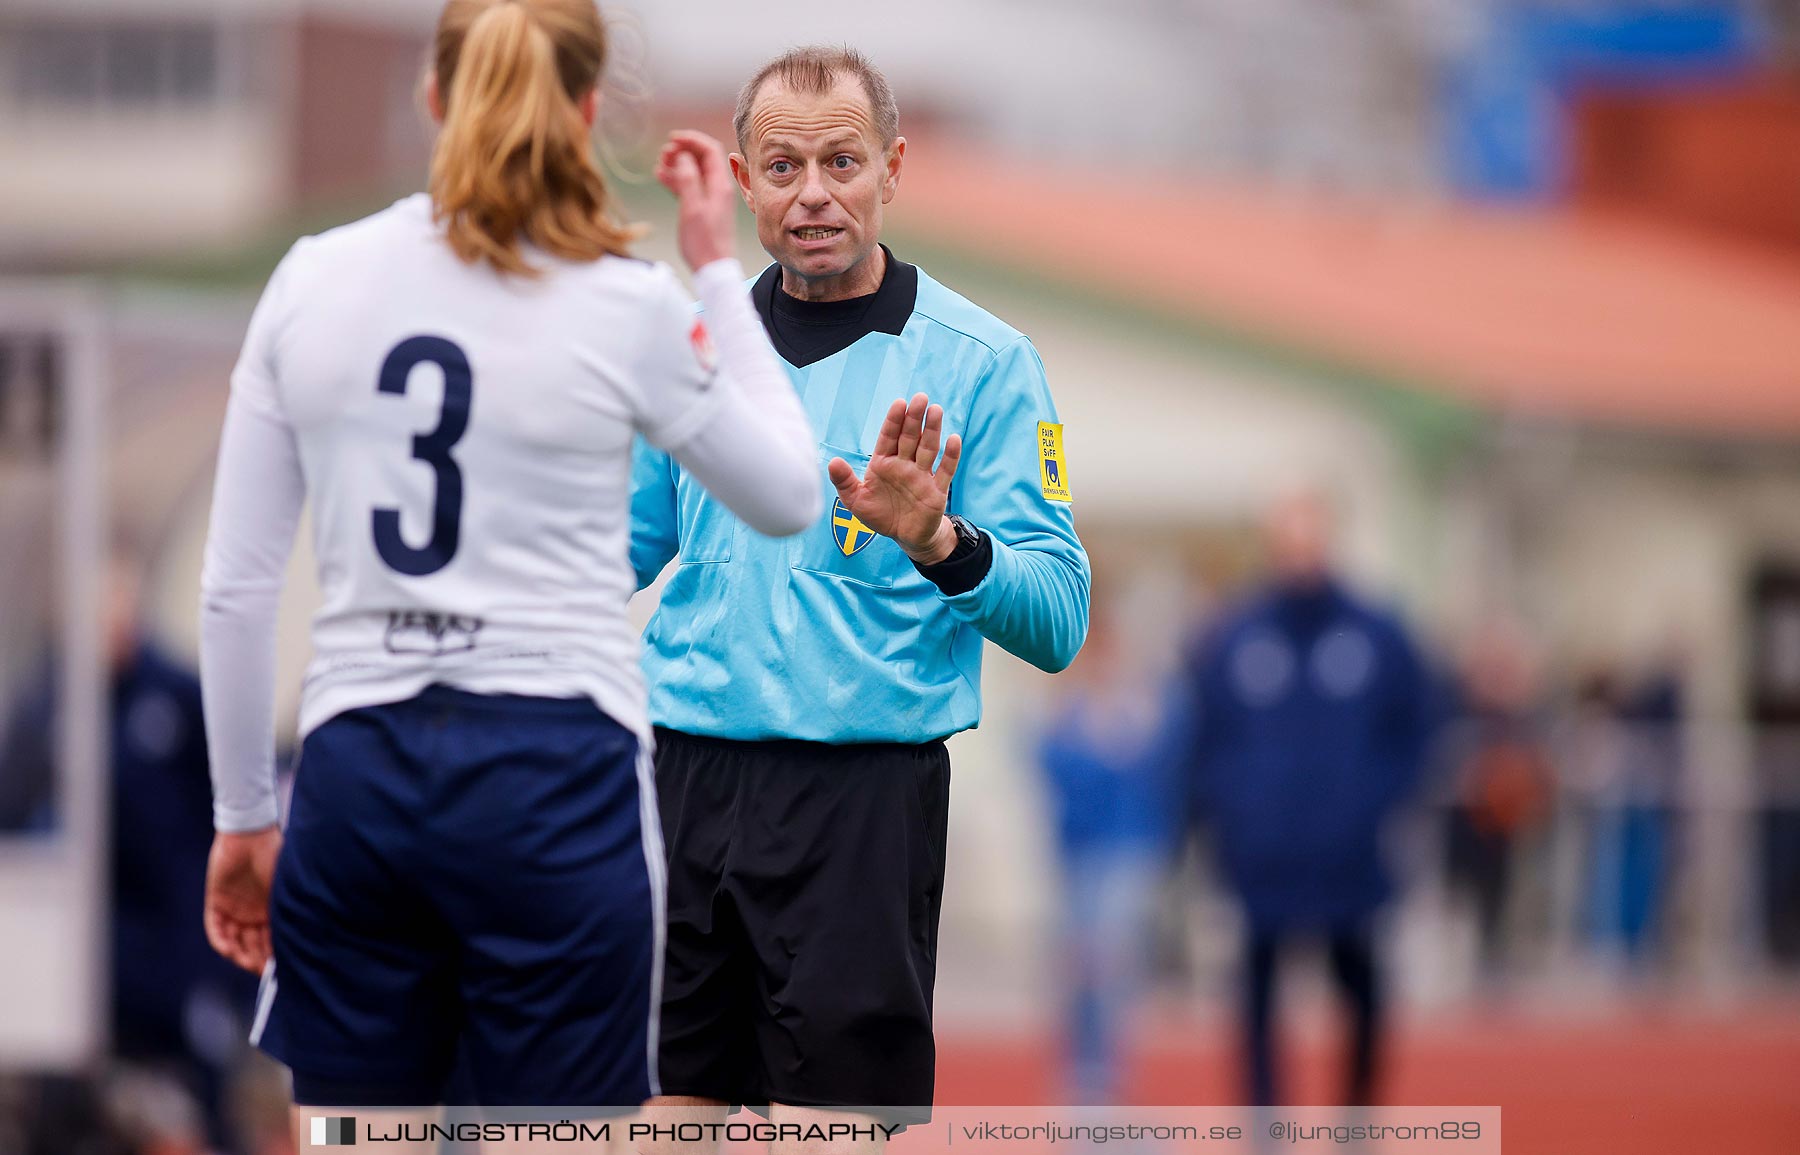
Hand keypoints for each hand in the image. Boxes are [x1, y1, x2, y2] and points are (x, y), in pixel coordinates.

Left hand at [204, 827, 281, 973]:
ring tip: (248, 963)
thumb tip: (307, 939)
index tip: (280, 969)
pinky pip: (216, 930)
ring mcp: (236, 909)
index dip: (275, 957)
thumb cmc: (277, 858)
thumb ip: (291, 912)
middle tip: (264, 971)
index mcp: (274, 909)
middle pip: (255, 945)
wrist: (250, 835)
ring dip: (242, 954)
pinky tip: (230, 950)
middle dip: (259, 960)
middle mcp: (255, 913)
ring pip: (236, 942)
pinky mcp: (217, 903)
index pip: (274, 940)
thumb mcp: (287, 889)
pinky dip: (222, 942)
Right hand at [656, 130, 737, 272]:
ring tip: (660, 164)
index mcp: (720, 185)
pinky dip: (676, 179)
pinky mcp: (703, 208)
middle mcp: (718, 188)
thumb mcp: (692, 208)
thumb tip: (683, 156)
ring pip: (694, 171)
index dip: (691, 140)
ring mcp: (711, 198)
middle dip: (683, 150)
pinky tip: (661, 177)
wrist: (713, 269)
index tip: (672, 139)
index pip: (710, 149)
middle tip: (664, 153)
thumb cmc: (704, 242)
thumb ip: (688, 179)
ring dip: (677, 164)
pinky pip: (690, 186)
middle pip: (701, 158)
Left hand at [828, 393, 962, 563]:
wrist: (905, 536)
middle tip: (920, 398)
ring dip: (932, 430)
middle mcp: (904, 465)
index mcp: (884, 463)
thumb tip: (833, 462)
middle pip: (911, 437)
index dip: (894, 421)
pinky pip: (945, 471)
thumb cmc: (880, 515)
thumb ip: (844, 481)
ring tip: (935, 411)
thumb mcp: (856, 500)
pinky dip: (951, 456)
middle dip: (915, 418)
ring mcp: (922, 476)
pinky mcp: (937, 490)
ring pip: (928, 448)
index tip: (899, 403)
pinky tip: (954, 439)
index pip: (889, 437)